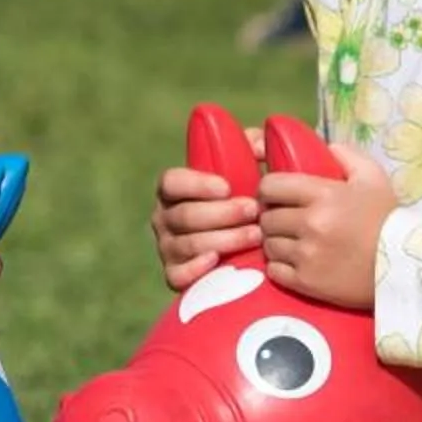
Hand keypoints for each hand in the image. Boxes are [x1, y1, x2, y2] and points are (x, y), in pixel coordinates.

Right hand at [149, 126, 265, 291]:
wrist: (251, 244)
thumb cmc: (247, 198)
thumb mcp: (252, 169)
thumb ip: (256, 147)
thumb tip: (256, 146)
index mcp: (174, 190)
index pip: (171, 182)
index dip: (196, 184)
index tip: (227, 187)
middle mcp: (165, 218)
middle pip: (184, 216)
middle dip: (222, 214)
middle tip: (253, 210)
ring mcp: (168, 248)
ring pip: (187, 244)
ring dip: (223, 239)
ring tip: (255, 235)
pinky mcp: (175, 275)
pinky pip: (177, 275)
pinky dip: (196, 268)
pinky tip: (218, 260)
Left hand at [258, 143, 396, 309]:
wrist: (404, 266)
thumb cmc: (388, 219)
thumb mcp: (374, 178)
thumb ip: (348, 156)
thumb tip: (326, 147)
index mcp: (323, 194)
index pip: (271, 186)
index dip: (268, 190)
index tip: (275, 196)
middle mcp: (310, 223)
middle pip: (267, 218)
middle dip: (272, 217)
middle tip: (283, 221)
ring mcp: (307, 255)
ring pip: (269, 245)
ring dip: (275, 242)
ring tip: (289, 242)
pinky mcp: (307, 282)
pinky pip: (275, 271)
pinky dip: (279, 266)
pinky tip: (292, 262)